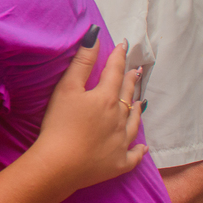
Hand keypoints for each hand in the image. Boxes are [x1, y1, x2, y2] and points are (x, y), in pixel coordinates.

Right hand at [37, 35, 145, 190]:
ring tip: (140, 102)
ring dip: (137, 110)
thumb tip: (95, 37)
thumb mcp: (67, 88)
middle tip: (136, 72)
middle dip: (130, 81)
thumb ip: (82, 62)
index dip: (118, 57)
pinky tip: (142, 147)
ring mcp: (121, 142)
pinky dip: (139, 150)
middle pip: (127, 95)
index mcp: (106, 98)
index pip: (115, 72)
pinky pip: (134, 155)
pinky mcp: (119, 163)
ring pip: (134, 122)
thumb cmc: (59, 124)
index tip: (123, 46)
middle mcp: (119, 118)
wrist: (59, 165)